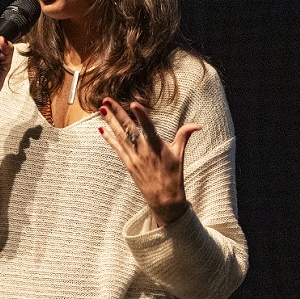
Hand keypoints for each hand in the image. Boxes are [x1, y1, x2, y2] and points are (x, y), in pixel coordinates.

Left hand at [98, 97, 201, 225]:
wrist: (165, 199)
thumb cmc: (174, 175)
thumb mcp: (180, 154)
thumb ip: (184, 136)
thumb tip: (198, 125)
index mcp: (157, 146)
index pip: (148, 128)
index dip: (142, 116)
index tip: (134, 103)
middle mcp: (144, 151)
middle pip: (128, 128)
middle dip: (117, 113)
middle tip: (106, 99)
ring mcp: (134, 158)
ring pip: (120, 136)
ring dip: (110, 121)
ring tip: (102, 108)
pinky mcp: (128, 164)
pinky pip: (117, 148)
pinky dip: (109, 138)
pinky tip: (101, 128)